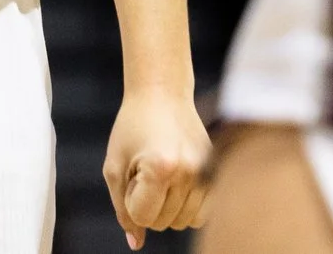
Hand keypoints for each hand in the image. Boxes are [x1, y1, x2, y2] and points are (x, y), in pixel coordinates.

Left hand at [103, 86, 211, 247]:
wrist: (162, 94)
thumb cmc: (132, 128)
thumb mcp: (115, 166)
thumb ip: (122, 208)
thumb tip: (136, 244)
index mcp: (161, 167)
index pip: (143, 217)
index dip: (131, 201)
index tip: (132, 174)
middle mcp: (190, 172)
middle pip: (163, 223)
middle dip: (148, 204)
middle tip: (145, 168)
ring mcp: (207, 173)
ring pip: (183, 223)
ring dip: (167, 207)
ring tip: (162, 173)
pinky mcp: (217, 172)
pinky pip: (202, 215)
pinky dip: (187, 208)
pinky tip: (177, 183)